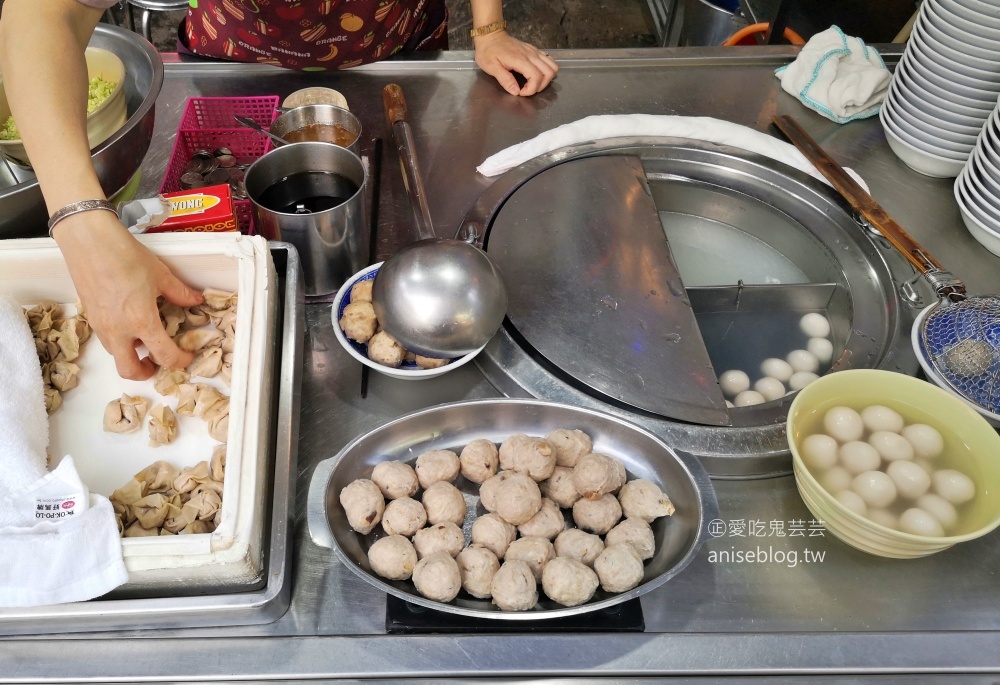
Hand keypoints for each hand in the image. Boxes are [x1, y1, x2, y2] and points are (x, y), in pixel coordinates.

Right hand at [53, 211, 203, 380]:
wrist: (88, 242)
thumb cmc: (125, 256)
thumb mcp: (160, 275)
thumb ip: (179, 293)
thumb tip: (195, 300)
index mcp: (141, 322)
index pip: (164, 356)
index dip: (180, 361)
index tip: (186, 357)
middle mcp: (118, 331)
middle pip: (130, 371)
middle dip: (146, 372)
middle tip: (158, 362)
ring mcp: (101, 326)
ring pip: (116, 355)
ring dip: (131, 356)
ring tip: (145, 340)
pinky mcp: (90, 318)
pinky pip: (106, 339)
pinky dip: (120, 341)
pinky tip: (129, 323)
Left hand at [474, 31, 558, 96]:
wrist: (490, 35)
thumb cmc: (488, 51)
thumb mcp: (491, 67)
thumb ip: (505, 80)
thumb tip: (516, 91)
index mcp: (520, 60)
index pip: (536, 77)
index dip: (531, 89)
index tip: (520, 92)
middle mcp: (530, 55)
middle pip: (548, 73)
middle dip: (540, 86)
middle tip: (528, 90)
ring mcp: (534, 52)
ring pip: (552, 66)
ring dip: (547, 79)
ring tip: (534, 84)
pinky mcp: (534, 50)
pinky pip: (549, 60)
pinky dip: (547, 70)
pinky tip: (537, 74)